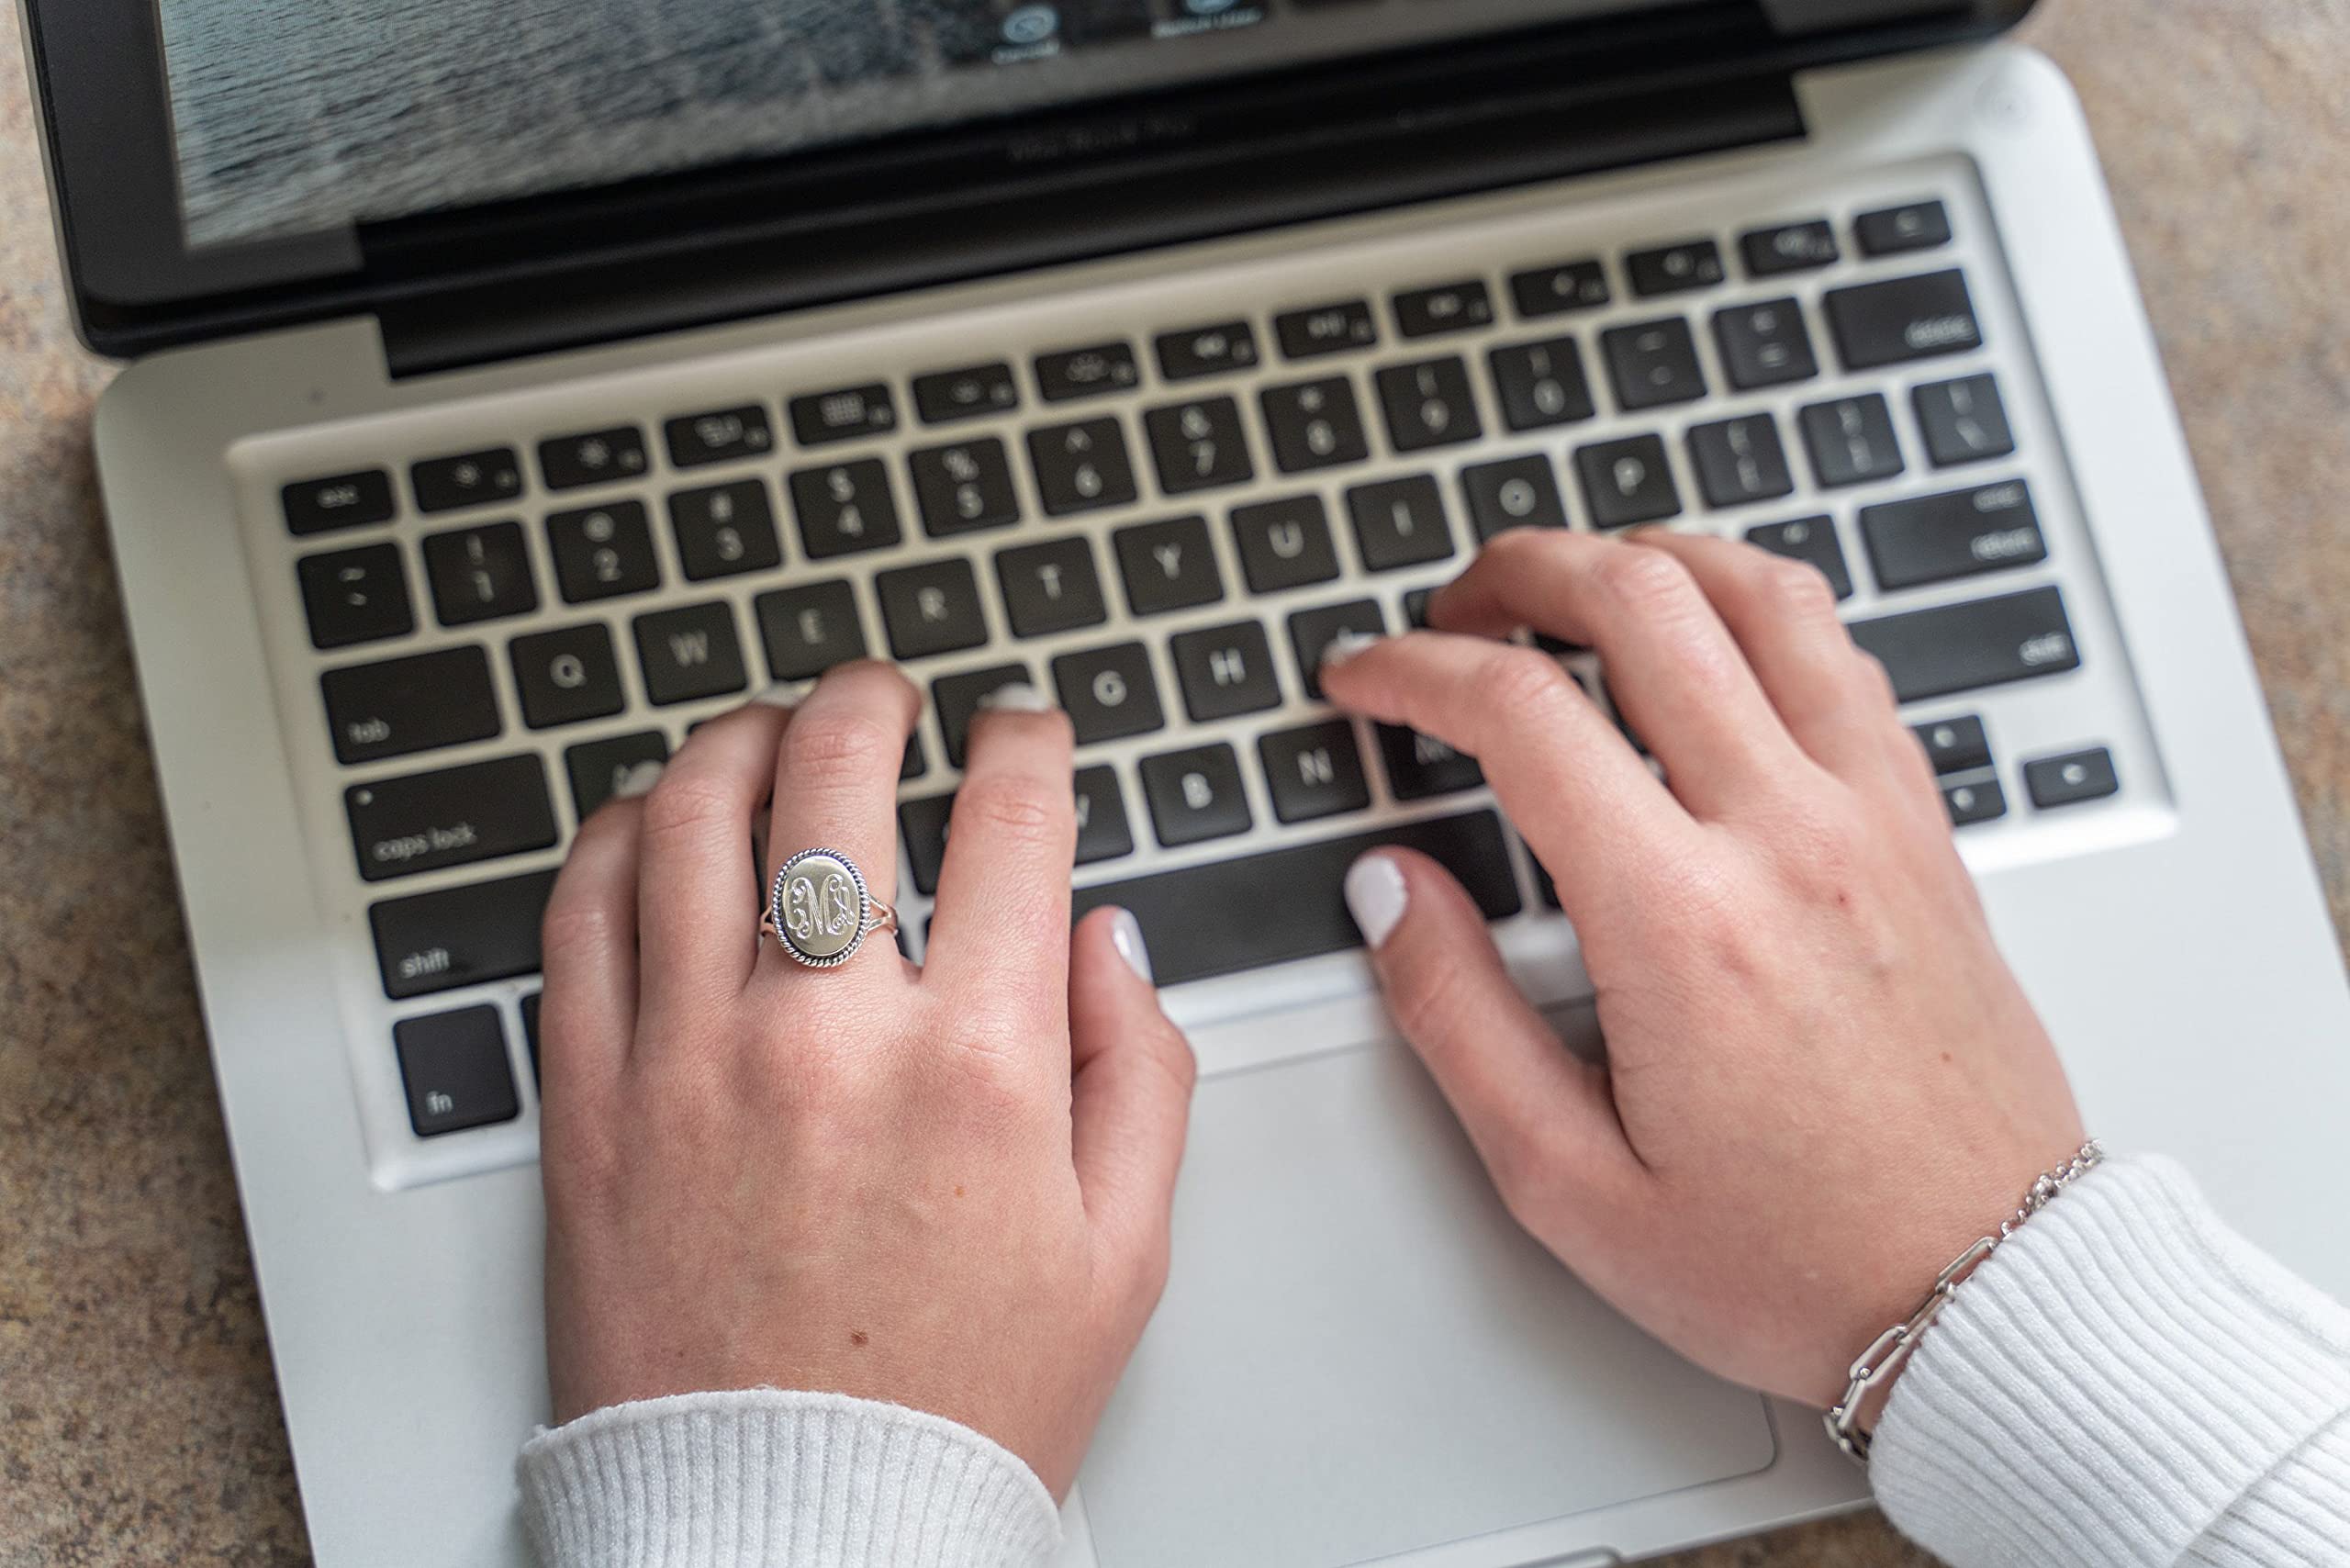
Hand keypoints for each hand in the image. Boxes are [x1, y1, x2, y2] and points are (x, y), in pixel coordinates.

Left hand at [535, 664, 1194, 1496]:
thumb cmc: (955, 1405)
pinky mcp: (588, 1102)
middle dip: (873, 696)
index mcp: (975, 1064)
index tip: (1022, 729)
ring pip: (689, 813)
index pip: (1011, 814)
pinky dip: (612, 836)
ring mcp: (689, 1058)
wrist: (790, 1530)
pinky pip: (576, 914)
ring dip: (737, 738)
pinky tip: (650, 826)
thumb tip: (1104, 938)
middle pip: (836, 767)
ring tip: (766, 734)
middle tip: (885, 694)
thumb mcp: (1121, 1252)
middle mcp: (826, 1036)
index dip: (1027, 735)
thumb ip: (1137, 1070)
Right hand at [1321, 529, 2082, 1411]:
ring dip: (1649, 557)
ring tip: (1579, 583)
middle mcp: (1788, 838)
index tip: (1366, 680)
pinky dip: (1761, 610)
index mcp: (1682, 922)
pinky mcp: (1928, 831)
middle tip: (1454, 606)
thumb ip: (1458, 1019)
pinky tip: (1715, 643)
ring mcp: (1874, 819)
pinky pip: (1846, 657)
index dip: (1410, 672)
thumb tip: (1392, 893)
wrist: (1992, 1297)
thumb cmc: (1795, 1261)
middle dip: (1517, 570)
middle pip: (1640, 601)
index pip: (1519, 713)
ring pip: (1762, 593)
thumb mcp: (1570, 1182)